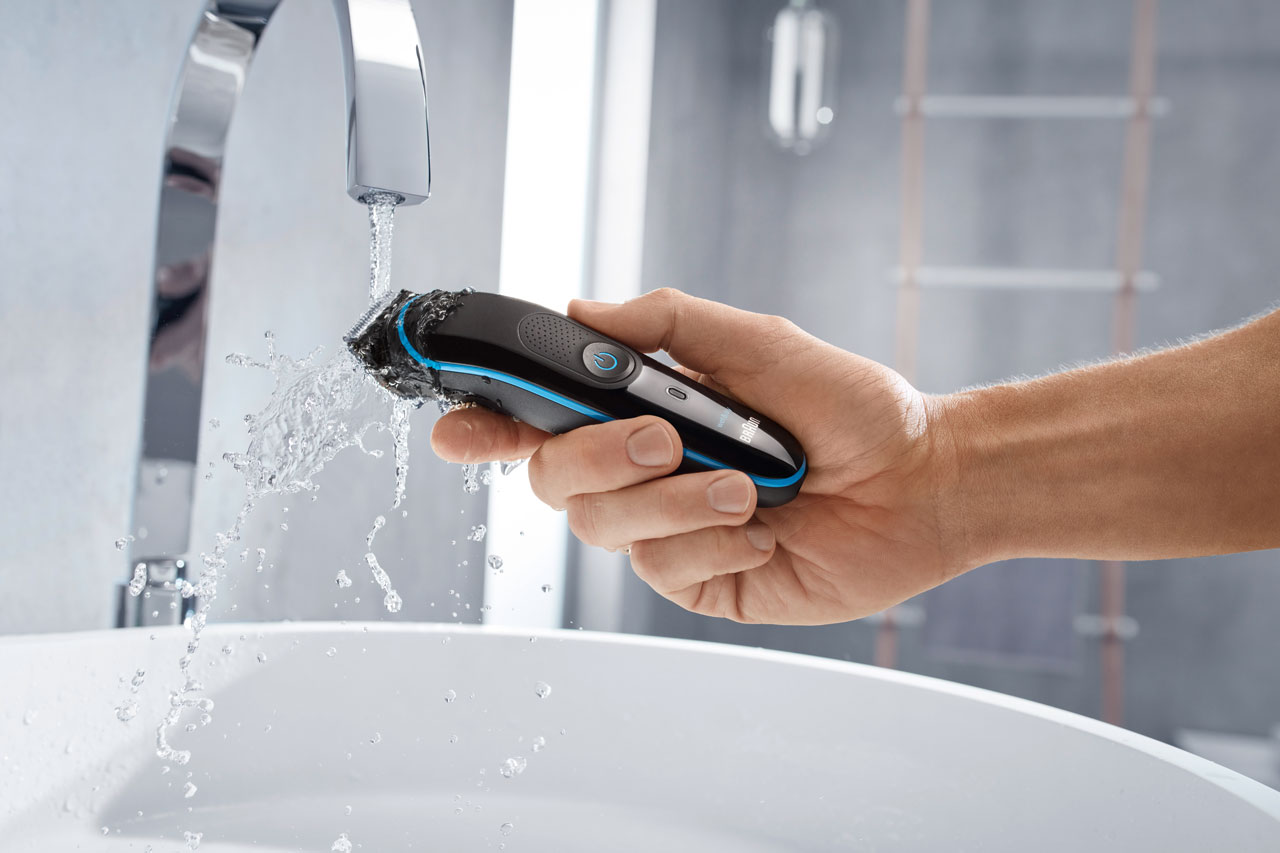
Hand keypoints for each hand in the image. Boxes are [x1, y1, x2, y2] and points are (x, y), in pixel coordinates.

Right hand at [430, 288, 965, 624]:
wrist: (921, 483)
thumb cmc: (853, 409)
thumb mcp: (762, 344)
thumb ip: (669, 325)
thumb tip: (583, 312)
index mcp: (644, 411)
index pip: (542, 419)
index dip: (487, 424)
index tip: (456, 427)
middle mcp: (643, 473)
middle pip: (552, 478)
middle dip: (601, 456)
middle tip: (667, 437)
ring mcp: (667, 530)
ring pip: (604, 527)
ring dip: (675, 501)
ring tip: (749, 488)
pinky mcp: (699, 580)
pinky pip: (663, 569)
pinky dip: (714, 544)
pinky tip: (764, 533)